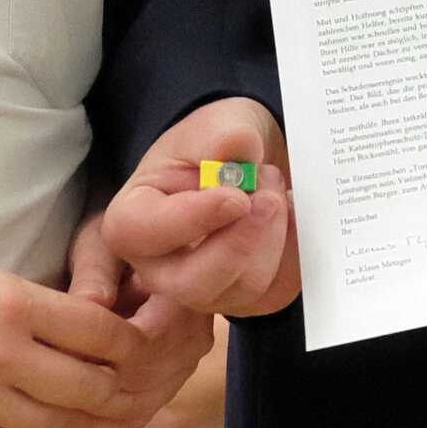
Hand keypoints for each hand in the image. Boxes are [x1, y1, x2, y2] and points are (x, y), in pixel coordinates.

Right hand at [0, 248, 184, 427]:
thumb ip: (21, 298)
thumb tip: (69, 323)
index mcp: (8, 302)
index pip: (100, 332)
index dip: (131, 341)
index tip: (142, 341)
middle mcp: (0, 356)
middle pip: (92, 385)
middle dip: (122, 386)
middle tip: (134, 383)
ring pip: (59, 421)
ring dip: (81, 413)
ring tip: (92, 402)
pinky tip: (34, 418)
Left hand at [62, 210, 214, 427]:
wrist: (147, 247)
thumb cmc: (120, 239)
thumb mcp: (104, 241)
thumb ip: (98, 271)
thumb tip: (90, 305)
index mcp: (184, 297)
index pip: (145, 344)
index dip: (96, 354)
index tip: (50, 352)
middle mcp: (196, 336)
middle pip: (144, 381)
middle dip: (92, 388)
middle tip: (39, 387)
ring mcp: (187, 363)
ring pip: (142, 403)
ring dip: (95, 410)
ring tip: (46, 403)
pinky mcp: (172, 380)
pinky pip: (141, 413)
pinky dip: (105, 420)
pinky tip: (68, 416)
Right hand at [102, 99, 299, 317]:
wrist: (244, 166)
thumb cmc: (211, 148)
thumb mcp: (211, 126)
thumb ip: (217, 136)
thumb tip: (233, 147)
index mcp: (132, 222)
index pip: (146, 233)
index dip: (194, 218)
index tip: (237, 197)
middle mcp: (160, 270)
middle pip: (193, 283)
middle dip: (240, 241)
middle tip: (268, 196)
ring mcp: (205, 292)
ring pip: (243, 288)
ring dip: (272, 236)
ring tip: (272, 189)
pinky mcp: (247, 301)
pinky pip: (278, 289)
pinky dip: (294, 249)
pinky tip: (290, 215)